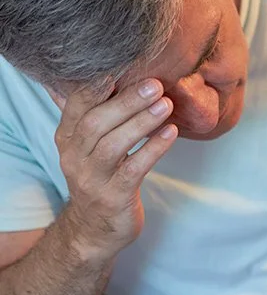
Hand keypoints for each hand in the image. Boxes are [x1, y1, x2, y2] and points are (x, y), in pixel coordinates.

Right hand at [51, 79, 177, 261]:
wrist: (95, 229)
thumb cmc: (99, 176)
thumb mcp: (87, 145)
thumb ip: (93, 112)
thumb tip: (98, 72)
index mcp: (67, 138)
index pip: (76, 105)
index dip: (97, 85)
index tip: (122, 65)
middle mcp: (74, 157)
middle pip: (96, 123)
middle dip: (126, 101)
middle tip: (155, 84)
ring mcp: (92, 179)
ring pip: (113, 145)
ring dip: (142, 122)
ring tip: (167, 105)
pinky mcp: (114, 197)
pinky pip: (134, 169)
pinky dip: (153, 149)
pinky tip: (171, 133)